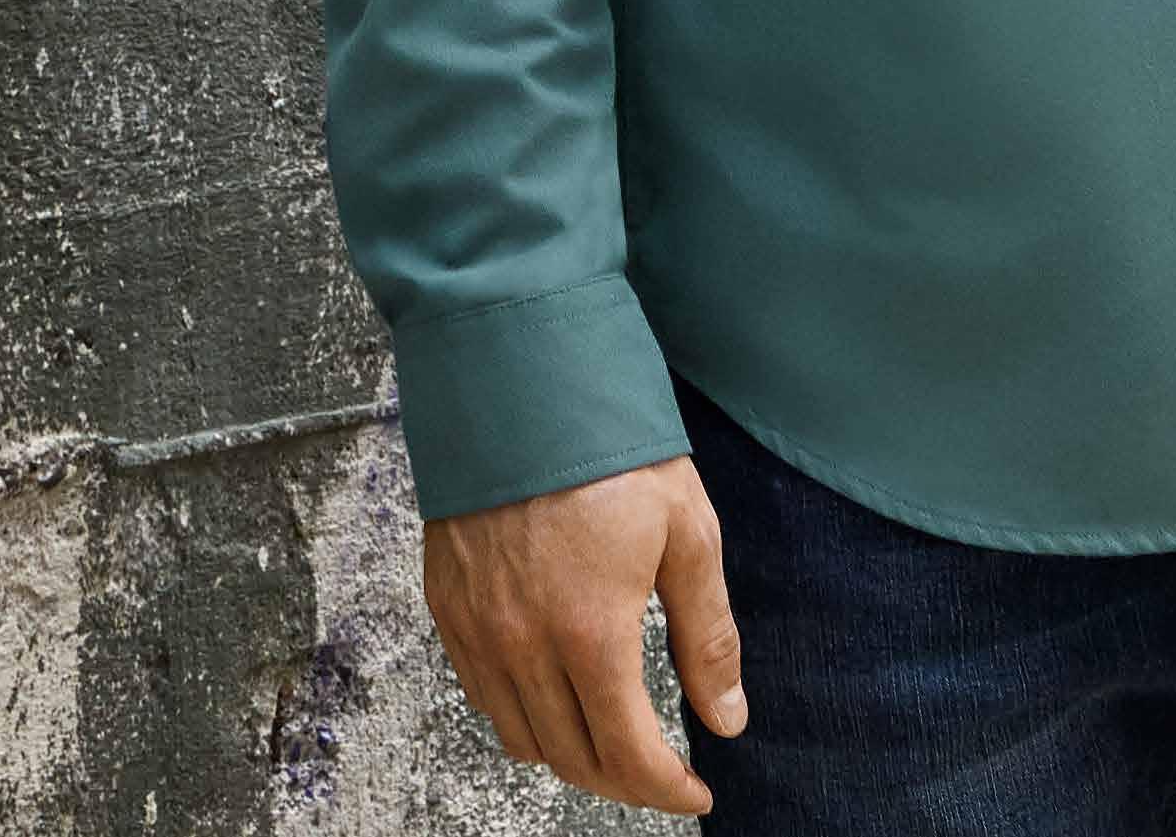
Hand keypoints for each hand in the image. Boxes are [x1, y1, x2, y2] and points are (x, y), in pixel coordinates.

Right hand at [423, 451, 744, 812]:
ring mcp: (478, 632)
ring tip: (613, 736)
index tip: (696, 793)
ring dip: (572, 754)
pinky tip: (555, 692)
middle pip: (573, 760)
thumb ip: (707, 634)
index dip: (667, 790)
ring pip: (523, 739)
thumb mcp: (686, 530)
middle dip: (625, 781)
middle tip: (661, 770)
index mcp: (590, 633)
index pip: (628, 755)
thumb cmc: (608, 447)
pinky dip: (522, 716)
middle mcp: (524, 647)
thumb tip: (728, 718)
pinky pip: (482, 697)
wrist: (520, 381)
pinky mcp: (448, 609)